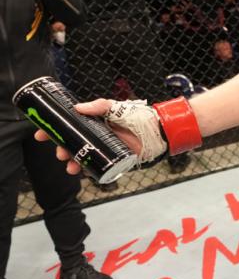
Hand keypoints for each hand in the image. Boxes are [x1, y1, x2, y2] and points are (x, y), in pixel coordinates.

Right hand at [34, 98, 166, 173]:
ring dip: (72, 162)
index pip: (68, 127)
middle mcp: (95, 136)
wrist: (157, 130)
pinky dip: (87, 171)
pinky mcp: (112, 160)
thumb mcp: (116, 107)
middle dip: (61, 150)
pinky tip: (83, 172)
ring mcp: (103, 149)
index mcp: (93, 123)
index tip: (40, 134)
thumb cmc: (137, 117)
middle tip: (59, 152)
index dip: (53, 130)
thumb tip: (78, 108)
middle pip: (72, 144)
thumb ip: (99, 106)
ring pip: (81, 157)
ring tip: (71, 166)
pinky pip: (96, 168)